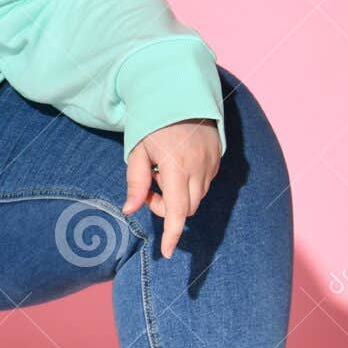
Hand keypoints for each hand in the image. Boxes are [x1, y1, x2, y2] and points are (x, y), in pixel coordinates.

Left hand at [125, 118, 220, 257]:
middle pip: (187, 208)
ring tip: (162, 170)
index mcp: (177, 168)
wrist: (181, 95)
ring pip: (196, 196)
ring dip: (179, 195)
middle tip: (150, 187)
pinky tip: (177, 164)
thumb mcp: (137, 151)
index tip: (167, 252)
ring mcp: (211, 164)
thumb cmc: (153, 123)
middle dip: (168, 208)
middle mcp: (199, 169)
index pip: (178, 212)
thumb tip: (129, 210)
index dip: (172, 235)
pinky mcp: (217, 158)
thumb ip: (136, 182)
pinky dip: (189, 183)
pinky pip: (204, 182)